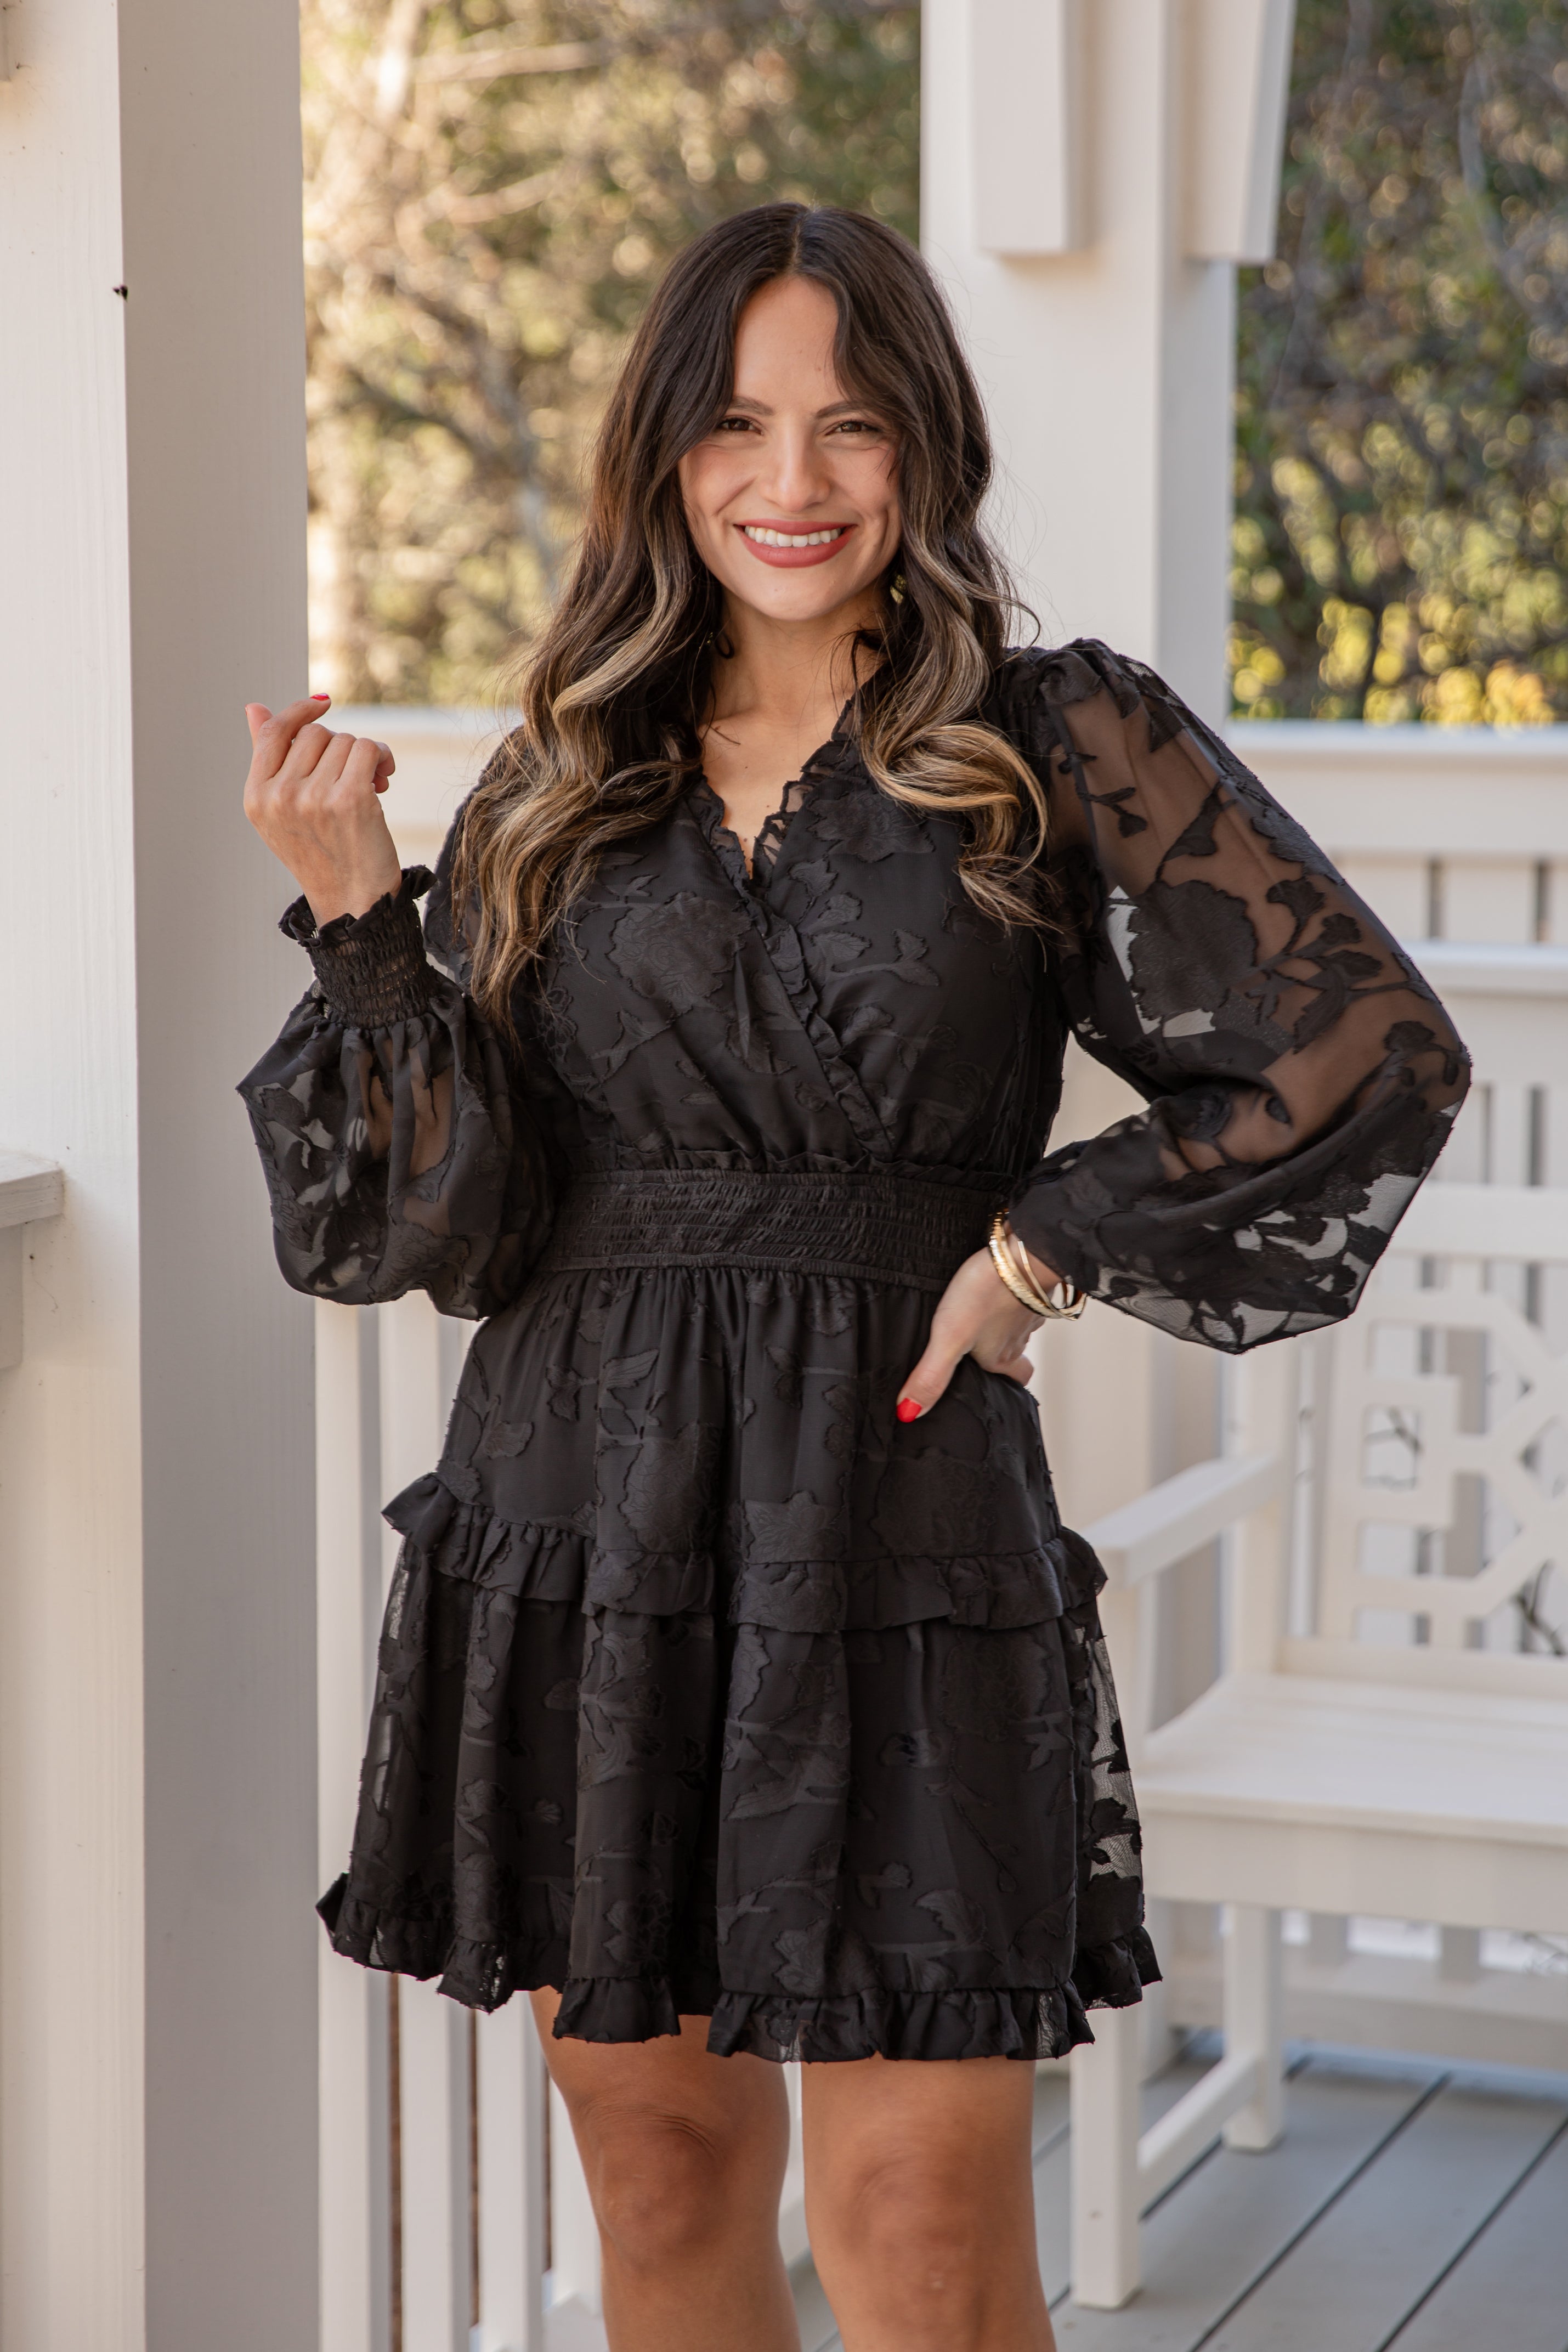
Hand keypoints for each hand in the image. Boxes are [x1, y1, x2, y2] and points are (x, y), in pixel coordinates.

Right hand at [243, 695, 402, 925]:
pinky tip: (383, 778)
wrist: (352, 902)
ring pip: (344, 740)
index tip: (323, 705)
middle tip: (355, 772)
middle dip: (339, 748)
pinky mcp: (350, 799)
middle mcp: (279, 797)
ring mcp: (313, 798)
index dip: (299, 712)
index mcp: (256, 797)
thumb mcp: (281, 811)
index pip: (273, 732)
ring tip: (371, 782)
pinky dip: (381, 757)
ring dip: (364, 755)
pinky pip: (367, 749)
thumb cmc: (321, 854)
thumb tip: (253, 708)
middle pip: (315, 734)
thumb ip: (267, 758)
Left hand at [896, 1240, 1060, 1420]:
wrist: (1020, 1252)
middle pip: (1016, 1354)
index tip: (991, 1386)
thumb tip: (910, 1411)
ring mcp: (1025, 1310)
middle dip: (1000, 1353)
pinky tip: (993, 1286)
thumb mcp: (949, 1338)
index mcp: (1000, 1356)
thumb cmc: (989, 1292)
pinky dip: (1008, 1295)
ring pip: (1017, 1325)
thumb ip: (931, 1375)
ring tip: (980, 1315)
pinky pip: (1020, 1296)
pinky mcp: (1028, 1284)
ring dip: (1002, 1323)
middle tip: (980, 1349)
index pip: (1015, 1380)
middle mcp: (1017, 1337)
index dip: (1005, 1384)